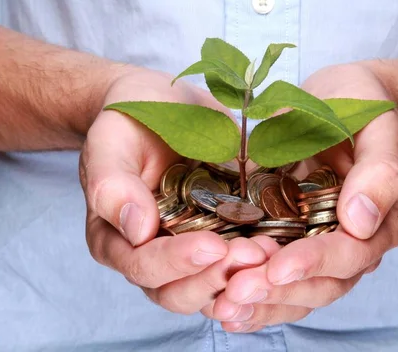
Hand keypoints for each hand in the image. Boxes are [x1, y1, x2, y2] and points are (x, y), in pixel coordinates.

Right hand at [79, 69, 267, 313]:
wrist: (163, 104)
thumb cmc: (130, 117)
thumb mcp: (112, 140)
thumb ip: (112, 184)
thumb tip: (136, 230)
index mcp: (115, 238)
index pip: (143, 266)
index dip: (178, 262)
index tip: (213, 246)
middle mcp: (151, 254)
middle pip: (179, 292)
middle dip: (218, 278)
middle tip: (254, 254)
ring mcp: (189, 250)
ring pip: (213, 288)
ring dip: (244, 279)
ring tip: (272, 252)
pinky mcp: (222, 237)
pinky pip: (240, 266)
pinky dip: (261, 266)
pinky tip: (285, 251)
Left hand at [202, 64, 397, 331]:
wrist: (343, 97)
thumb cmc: (364, 104)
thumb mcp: (379, 124)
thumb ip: (380, 171)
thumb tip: (361, 222)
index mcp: (384, 220)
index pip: (351, 253)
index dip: (313, 263)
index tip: (276, 267)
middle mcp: (355, 242)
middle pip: (321, 283)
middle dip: (278, 291)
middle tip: (235, 293)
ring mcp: (321, 241)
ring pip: (297, 288)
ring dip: (262, 301)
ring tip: (223, 306)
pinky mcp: (293, 235)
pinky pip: (276, 272)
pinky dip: (254, 291)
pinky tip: (222, 303)